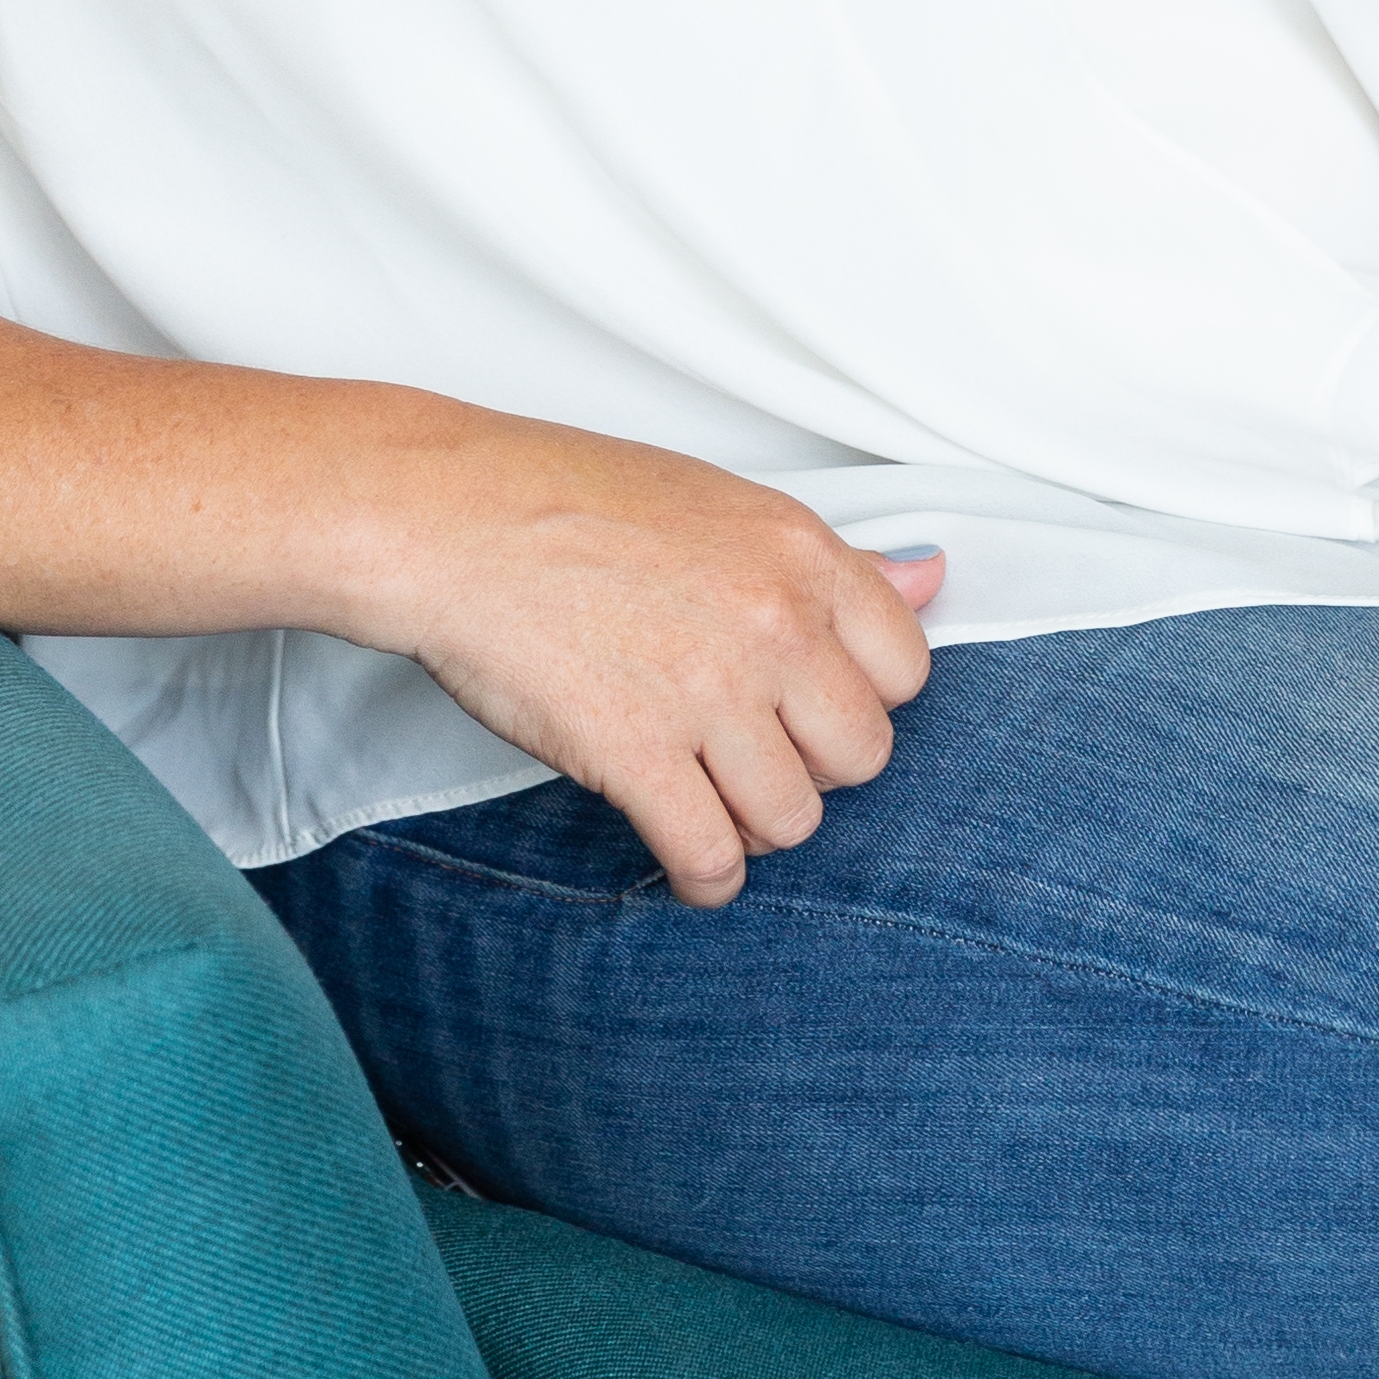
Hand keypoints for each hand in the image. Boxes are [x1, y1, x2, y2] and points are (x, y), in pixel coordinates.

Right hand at [360, 415, 943, 906]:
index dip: (858, 700)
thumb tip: (934, 576)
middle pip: (862, 756)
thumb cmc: (562, 500)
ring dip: (754, 824)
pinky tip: (685, 860)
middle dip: (811, 769)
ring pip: (793, 818)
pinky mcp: (638, 755)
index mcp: (798, 552)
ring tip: (707, 800)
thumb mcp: (715, 501)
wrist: (444, 518)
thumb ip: (828, 561)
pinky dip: (704, 878)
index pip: (906, 668)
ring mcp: (708, 692)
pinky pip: (712, 858)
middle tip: (749, 753)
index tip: (808, 705)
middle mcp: (772, 622)